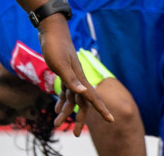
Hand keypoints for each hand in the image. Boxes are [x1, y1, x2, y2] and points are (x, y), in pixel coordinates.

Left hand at [39, 16, 112, 133]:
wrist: (51, 29)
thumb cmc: (55, 46)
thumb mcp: (60, 64)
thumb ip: (71, 79)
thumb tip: (84, 92)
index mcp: (80, 78)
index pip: (93, 97)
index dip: (102, 109)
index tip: (111, 120)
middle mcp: (78, 79)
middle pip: (83, 103)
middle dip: (80, 119)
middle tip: (76, 134)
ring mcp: (71, 76)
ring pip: (72, 99)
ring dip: (66, 112)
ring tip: (56, 124)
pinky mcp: (64, 72)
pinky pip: (66, 91)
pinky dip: (62, 101)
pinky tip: (56, 109)